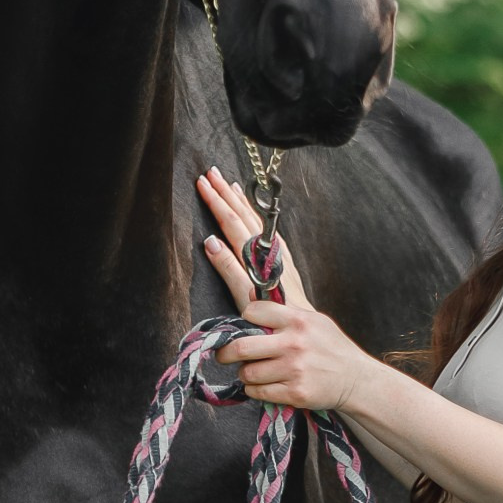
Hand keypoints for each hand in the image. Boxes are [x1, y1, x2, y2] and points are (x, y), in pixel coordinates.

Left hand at [195, 165, 368, 413]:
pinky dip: (256, 390)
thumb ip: (282, 310)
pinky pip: (257, 392)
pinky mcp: (294, 392)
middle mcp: (295, 342)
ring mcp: (294, 368)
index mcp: (297, 318)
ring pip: (247, 372)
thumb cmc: (329, 346)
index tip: (242, 324)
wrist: (357, 379)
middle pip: (240, 346)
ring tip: (253, 371)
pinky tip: (268, 386)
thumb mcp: (312, 320)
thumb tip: (244, 289)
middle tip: (223, 354)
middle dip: (225, 352)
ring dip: (244, 374)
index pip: (251, 310)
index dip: (242, 319)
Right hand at [196, 166, 311, 310]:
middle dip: (225, 193)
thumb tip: (210, 241)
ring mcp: (278, 254)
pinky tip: (254, 211)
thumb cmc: (270, 319)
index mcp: (254, 256)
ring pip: (256, 219)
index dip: (216, 202)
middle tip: (210, 173)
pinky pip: (269, 229)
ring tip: (229, 183)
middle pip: (242, 214)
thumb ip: (229, 268)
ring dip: (240, 200)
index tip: (202, 183)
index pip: (231, 221)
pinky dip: (258, 216)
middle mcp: (267, 250)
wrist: (300, 329)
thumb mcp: (245, 297)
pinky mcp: (285, 262)